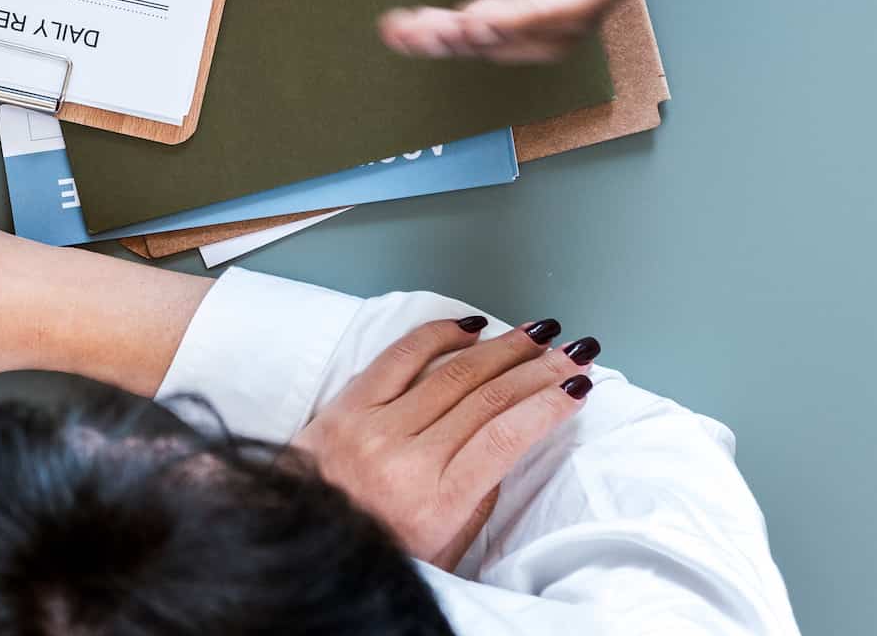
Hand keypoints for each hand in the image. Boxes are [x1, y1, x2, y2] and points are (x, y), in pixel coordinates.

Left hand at [291, 315, 597, 569]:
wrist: (297, 541)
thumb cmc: (375, 550)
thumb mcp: (444, 547)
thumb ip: (478, 496)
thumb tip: (511, 435)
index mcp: (435, 503)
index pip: (506, 438)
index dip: (549, 404)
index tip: (579, 386)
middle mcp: (404, 460)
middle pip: (487, 398)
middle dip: (538, 369)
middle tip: (572, 350)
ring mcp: (371, 427)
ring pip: (451, 372)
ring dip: (502, 347)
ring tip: (536, 333)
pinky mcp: (345, 405)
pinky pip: (399, 356)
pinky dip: (438, 335)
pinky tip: (471, 327)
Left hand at [380, 0, 727, 62]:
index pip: (587, 1)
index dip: (536, 19)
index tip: (484, 22)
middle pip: (551, 26)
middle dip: (500, 39)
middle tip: (444, 32)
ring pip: (518, 17)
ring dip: (471, 37)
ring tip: (415, 33)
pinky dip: (462, 13)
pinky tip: (421, 22)